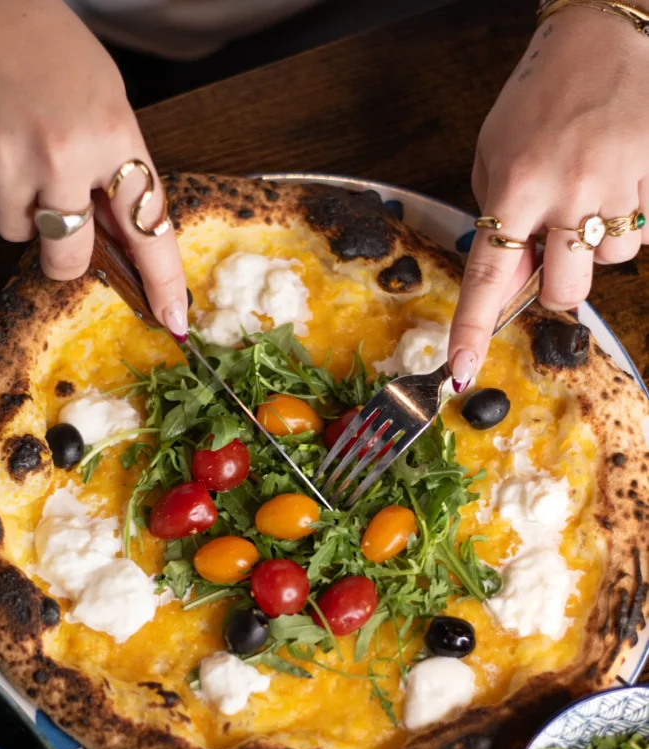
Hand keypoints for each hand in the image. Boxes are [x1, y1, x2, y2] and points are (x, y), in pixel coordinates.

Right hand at [0, 0, 187, 336]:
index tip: (175, 319)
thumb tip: (124, 244)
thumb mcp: (108, 103)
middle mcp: (63, 153)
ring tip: (14, 150)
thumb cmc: (50, 49)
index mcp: (113, 134)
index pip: (149, 228)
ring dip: (15, 206)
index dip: (163, 281)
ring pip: (14, 234)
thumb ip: (118, 171)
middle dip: (64, 252)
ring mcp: (7, 157)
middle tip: (55, 214)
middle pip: (68, 257)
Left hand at [448, 6, 648, 389]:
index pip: (487, 276)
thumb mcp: (494, 158)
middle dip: (560, 283)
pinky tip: (618, 180)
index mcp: (515, 185)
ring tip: (590, 191)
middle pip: (567, 291)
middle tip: (557, 244)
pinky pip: (644, 232)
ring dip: (596, 244)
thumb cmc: (538, 98)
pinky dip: (630, 218)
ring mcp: (617, 185)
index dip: (473, 327)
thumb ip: (497, 226)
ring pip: (611, 263)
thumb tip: (503, 291)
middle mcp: (567, 190)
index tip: (460, 367)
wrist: (599, 38)